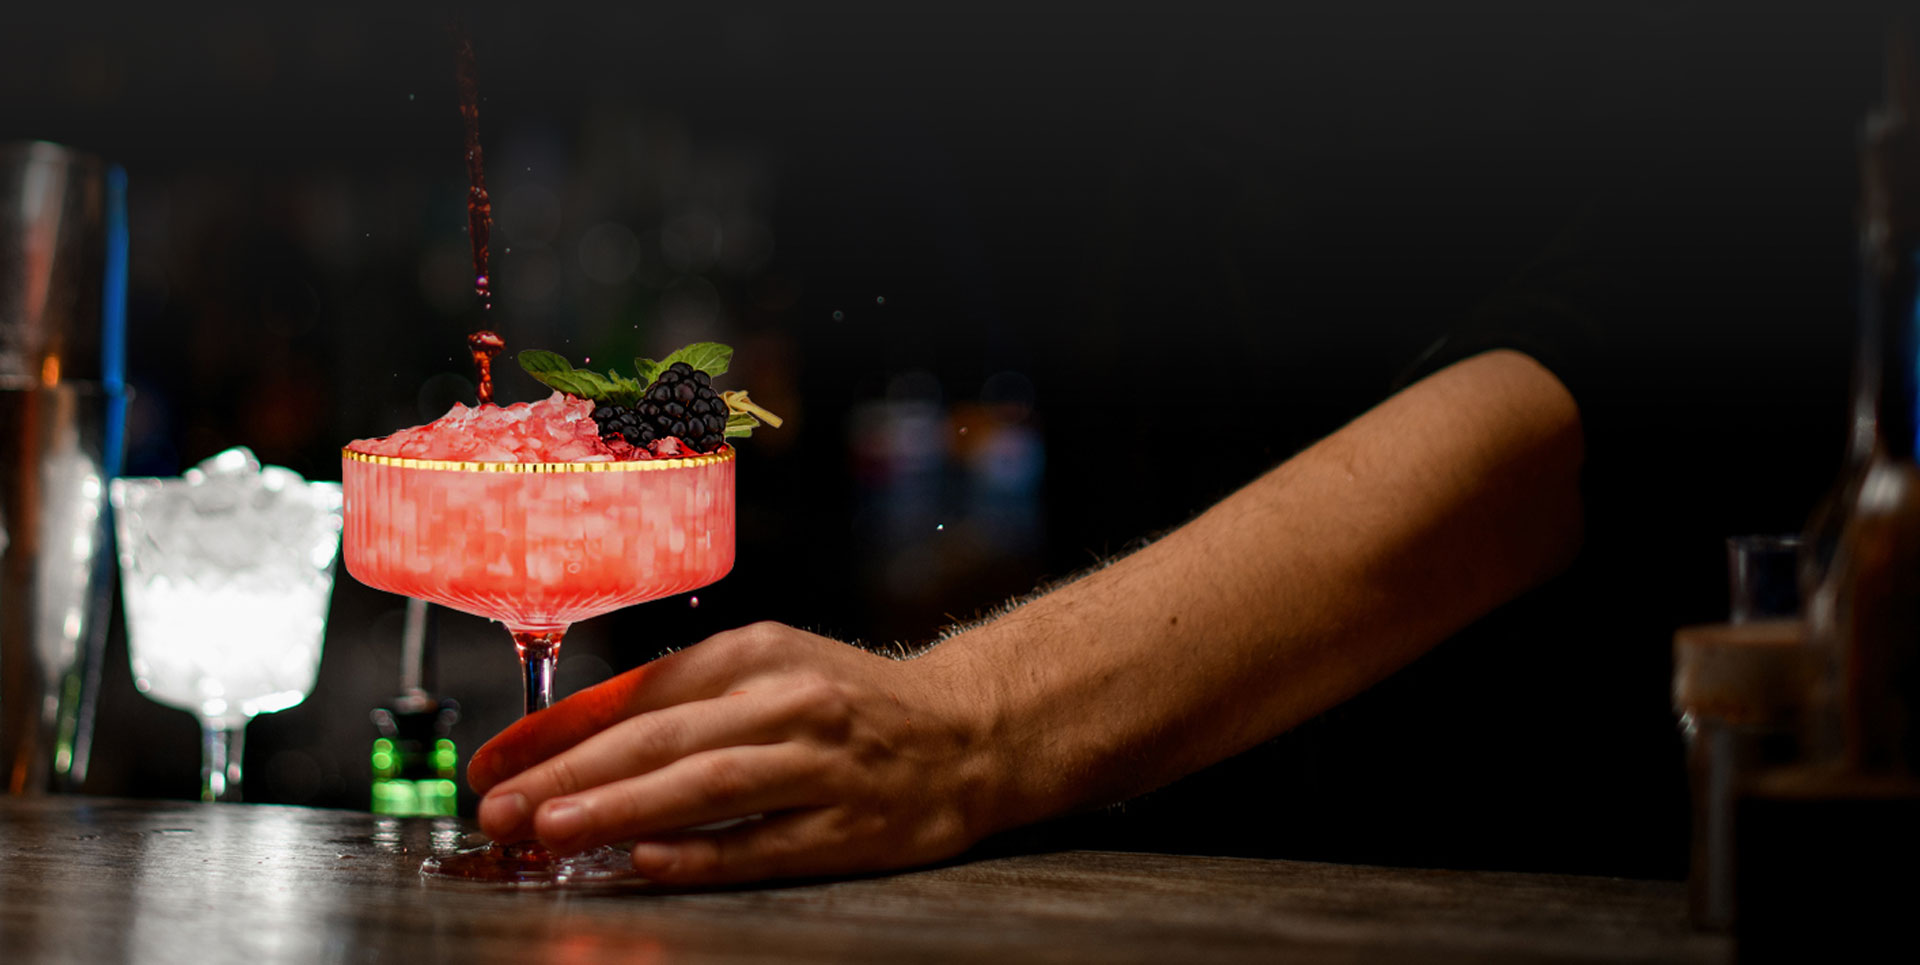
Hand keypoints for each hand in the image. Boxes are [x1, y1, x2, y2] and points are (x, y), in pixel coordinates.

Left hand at [468, 622, 995, 884]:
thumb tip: (569, 740)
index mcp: (756, 653)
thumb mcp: (769, 671)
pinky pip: (764, 843)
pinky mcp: (849, 826)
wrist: (969, 731)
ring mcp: (821, 764)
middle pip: (661, 737)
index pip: (638, 691)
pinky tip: (648, 862)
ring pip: (706, 785)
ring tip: (551, 832)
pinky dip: (702, 853)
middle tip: (500, 808)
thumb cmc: (850, 704)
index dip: (557, 730)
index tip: (492, 764)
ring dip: (621, 809)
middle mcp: (788, 699)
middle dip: (569, 774)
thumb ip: (681, 699)